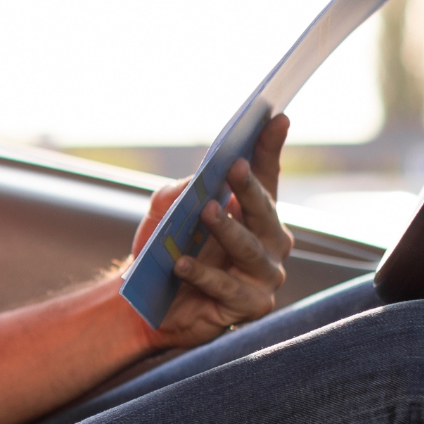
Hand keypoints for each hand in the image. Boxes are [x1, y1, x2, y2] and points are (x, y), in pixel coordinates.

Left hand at [136, 114, 293, 350]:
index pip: (266, 177)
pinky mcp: (250, 306)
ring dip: (227, 229)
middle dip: (248, 188)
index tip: (276, 118)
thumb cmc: (164, 255)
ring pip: (249, 248)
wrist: (146, 306)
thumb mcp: (163, 217)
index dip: (270, 148)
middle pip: (263, 212)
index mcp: (254, 216)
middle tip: (233, 166)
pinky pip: (228, 288)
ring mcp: (264, 276)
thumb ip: (176, 194)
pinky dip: (204, 274)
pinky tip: (182, 264)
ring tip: (205, 212)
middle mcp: (269, 243)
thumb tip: (193, 182)